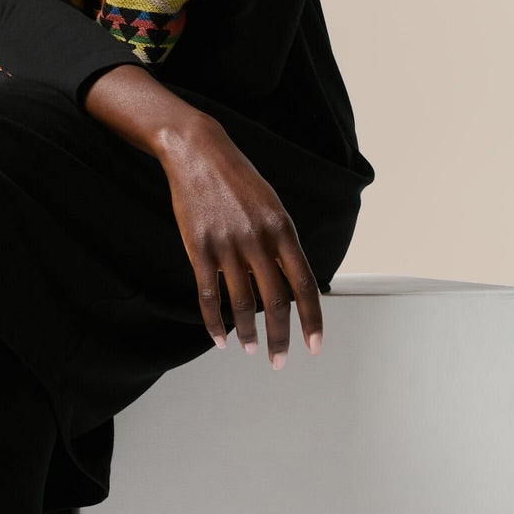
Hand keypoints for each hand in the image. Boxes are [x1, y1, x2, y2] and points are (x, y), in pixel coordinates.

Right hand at [79, 66, 322, 364]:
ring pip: (242, 303)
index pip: (304, 285)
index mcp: (282, 229)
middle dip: (280, 337)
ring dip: (247, 333)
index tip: (314, 346)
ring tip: (249, 349)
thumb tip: (291, 283)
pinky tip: (219, 338)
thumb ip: (282, 243)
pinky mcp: (199, 248)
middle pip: (275, 302)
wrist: (198, 152)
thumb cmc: (238, 179)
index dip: (312, 320)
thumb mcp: (271, 205)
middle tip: (280, 360)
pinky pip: (210, 294)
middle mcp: (259, 240)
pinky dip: (214, 321)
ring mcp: (227, 245)